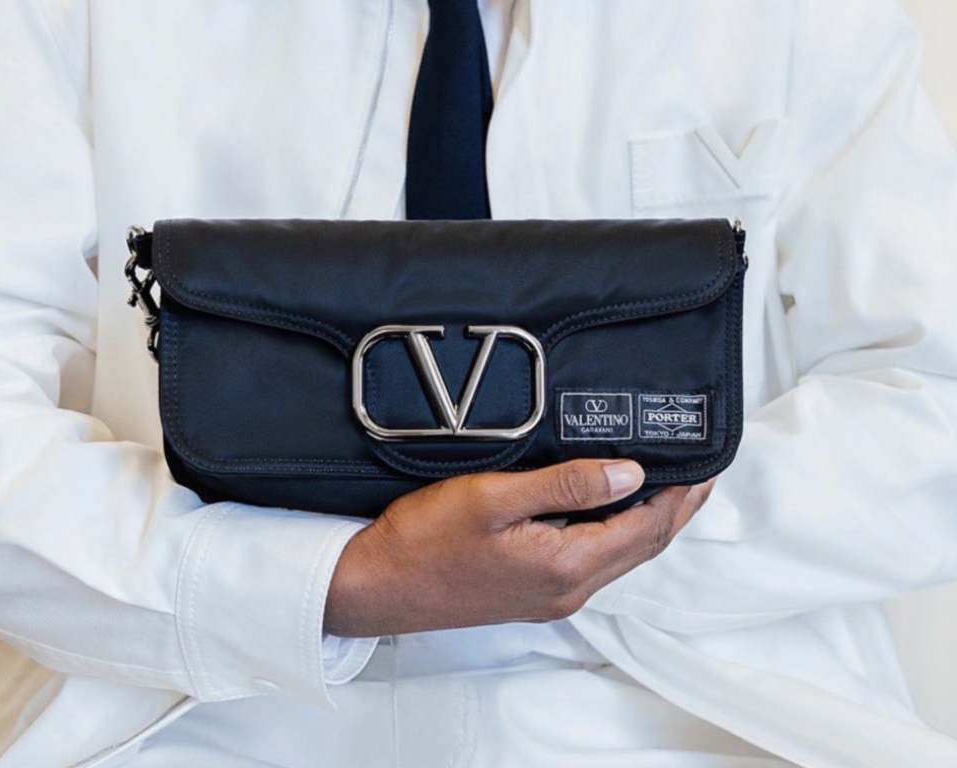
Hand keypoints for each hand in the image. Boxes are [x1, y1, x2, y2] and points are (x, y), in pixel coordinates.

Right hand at [324, 460, 714, 636]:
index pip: (645, 529)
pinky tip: (607, 512)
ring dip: (646, 524)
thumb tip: (629, 474)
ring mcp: (549, 598)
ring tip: (664, 488)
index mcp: (566, 566)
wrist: (377, 586)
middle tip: (699, 476)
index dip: (679, 497)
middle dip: (674, 512)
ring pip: (618, 558)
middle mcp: (567, 591)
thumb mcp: (494, 497)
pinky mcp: (531, 596)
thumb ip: (565, 485)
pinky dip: (614, 535)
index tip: (703, 466)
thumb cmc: (424, 540)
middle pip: (640, 548)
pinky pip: (592, 564)